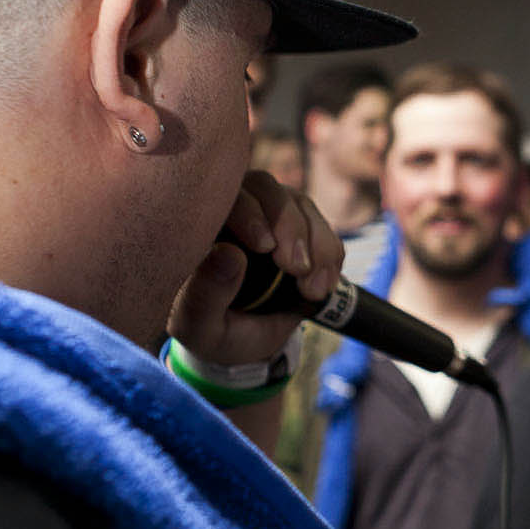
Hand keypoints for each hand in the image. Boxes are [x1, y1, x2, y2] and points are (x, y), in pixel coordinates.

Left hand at [168, 171, 343, 367]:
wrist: (245, 340)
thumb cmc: (210, 329)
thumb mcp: (199, 326)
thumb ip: (205, 294)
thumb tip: (228, 253)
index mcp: (200, 224)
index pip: (220, 195)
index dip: (248, 213)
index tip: (265, 247)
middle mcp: (235, 210)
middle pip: (265, 188)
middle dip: (288, 226)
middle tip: (297, 269)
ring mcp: (270, 214)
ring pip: (299, 204)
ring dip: (316, 245)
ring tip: (312, 290)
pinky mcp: (300, 228)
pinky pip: (323, 227)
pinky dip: (330, 255)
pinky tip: (322, 287)